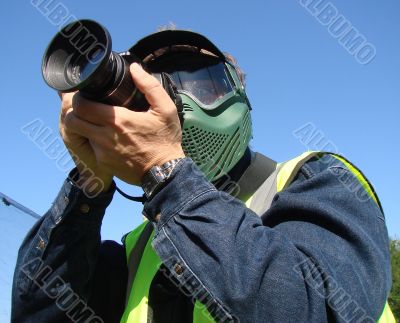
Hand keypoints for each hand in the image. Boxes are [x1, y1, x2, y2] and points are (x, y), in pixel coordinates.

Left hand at [62, 63, 184, 185]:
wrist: (165, 172)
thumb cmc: (165, 140)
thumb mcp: (165, 109)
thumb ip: (149, 86)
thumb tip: (134, 68)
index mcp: (118, 120)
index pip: (81, 105)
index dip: (79, 98)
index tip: (87, 95)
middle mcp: (105, 136)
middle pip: (72, 120)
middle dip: (74, 111)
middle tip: (86, 108)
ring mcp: (102, 152)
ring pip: (78, 134)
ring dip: (81, 126)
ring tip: (93, 122)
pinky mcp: (103, 163)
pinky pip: (89, 148)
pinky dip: (93, 141)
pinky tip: (105, 139)